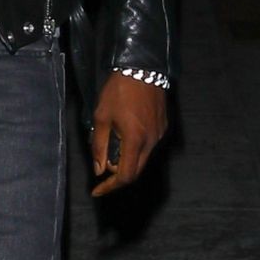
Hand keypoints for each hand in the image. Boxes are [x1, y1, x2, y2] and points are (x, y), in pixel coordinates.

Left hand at [91, 72, 167, 195]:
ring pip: (142, 158)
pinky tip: (123, 134)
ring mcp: (159, 134)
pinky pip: (148, 146)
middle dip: (116, 174)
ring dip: (125, 159)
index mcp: (135, 140)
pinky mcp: (163, 126)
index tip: (97, 191)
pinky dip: (134, 148)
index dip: (110, 186)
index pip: (125, 175)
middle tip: (101, 166)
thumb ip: (98, 145)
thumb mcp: (101, 117)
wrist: (142, 68)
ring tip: (111, 144)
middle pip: (136, 170)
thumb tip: (98, 169)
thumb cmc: (118, 91)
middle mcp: (151, 141)